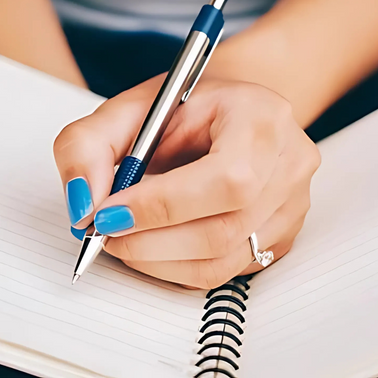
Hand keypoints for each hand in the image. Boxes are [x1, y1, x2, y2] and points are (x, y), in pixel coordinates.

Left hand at [54, 76, 320, 288]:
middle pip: (225, 228)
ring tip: (124, 237)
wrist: (232, 108)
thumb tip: (83, 205)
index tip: (106, 214)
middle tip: (104, 232)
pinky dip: (179, 265)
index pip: (226, 178)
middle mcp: (290, 162)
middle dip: (151, 240)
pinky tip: (155, 242)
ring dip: (159, 259)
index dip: (161, 206)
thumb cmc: (187, 106)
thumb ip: (89, 146)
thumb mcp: (129, 107)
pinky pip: (227, 271)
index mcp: (262, 116)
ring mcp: (294, 204)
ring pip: (223, 260)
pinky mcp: (283, 237)